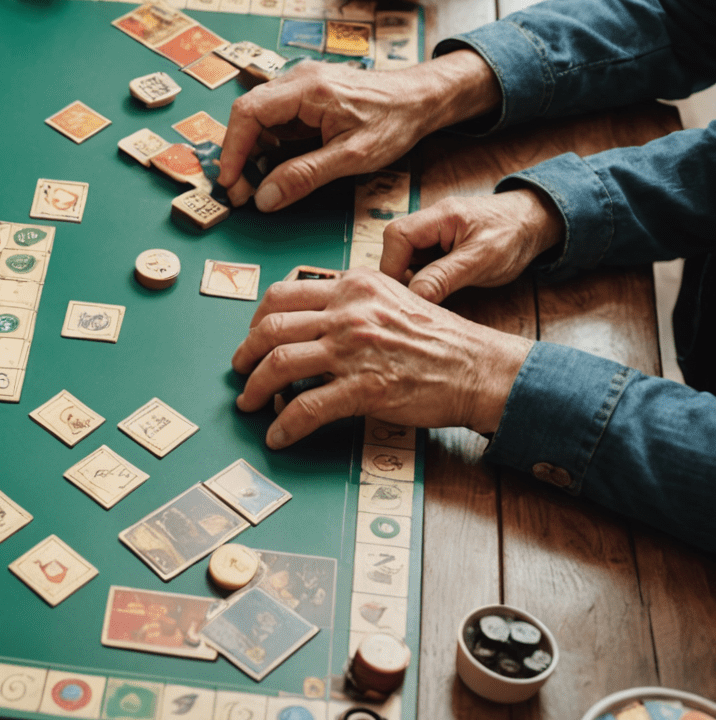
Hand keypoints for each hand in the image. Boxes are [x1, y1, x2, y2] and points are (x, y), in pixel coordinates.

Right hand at [218, 51, 501, 211]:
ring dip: (252, 152)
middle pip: (247, 114)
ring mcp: (300, 85)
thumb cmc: (395, 121)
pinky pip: (275, 120)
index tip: (230, 182)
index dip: (232, 149)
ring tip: (256, 186)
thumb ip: (305, 175)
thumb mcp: (352, 156)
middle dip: (239, 155)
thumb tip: (265, 198)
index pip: (248, 113)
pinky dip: (268, 146)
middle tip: (241, 192)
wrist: (421, 98)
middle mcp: (297, 79)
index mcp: (307, 88)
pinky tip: (275, 169)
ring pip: (258, 118)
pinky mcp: (305, 96)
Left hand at [231, 269, 532, 446]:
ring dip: (254, 387)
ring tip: (249, 402)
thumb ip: (351, 302)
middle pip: (271, 327)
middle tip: (239, 370)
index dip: (257, 319)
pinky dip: (284, 424)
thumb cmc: (440, 339)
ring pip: (279, 363)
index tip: (252, 336)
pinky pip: (306, 407)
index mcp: (354, 285)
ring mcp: (354, 350)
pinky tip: (278, 434)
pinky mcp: (364, 388)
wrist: (480, 369)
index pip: (284, 294)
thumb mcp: (391, 299)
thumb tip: (309, 320)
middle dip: (245, 353)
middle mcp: (349, 312)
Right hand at [380, 188, 563, 302]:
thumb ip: (444, 277)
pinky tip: (441, 287)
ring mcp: (434, 230)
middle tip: (420, 297)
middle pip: (396, 246)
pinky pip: (420, 260)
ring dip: (415, 276)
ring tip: (437, 292)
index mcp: (440, 215)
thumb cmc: (513, 236)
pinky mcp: (439, 242)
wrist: (537, 221)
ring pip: (407, 255)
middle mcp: (430, 219)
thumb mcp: (481, 261)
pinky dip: (425, 276)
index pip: (396, 236)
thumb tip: (414, 296)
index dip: (392, 266)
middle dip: (403, 274)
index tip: (404, 294)